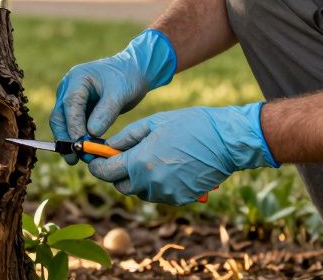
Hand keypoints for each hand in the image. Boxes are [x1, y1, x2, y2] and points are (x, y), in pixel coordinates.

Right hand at [49, 29, 176, 163]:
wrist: (132, 73)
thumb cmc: (127, 78)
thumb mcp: (120, 93)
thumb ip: (106, 112)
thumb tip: (91, 133)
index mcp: (77, 78)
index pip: (70, 104)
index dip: (73, 125)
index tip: (80, 143)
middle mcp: (68, 88)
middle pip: (59, 116)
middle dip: (65, 137)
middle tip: (73, 158)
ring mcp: (71, 99)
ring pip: (63, 123)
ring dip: (68, 142)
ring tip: (77, 160)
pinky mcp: (77, 110)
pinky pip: (72, 126)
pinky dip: (76, 139)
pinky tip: (84, 152)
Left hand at [86, 103, 276, 204]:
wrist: (227, 142)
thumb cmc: (191, 125)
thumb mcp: (154, 123)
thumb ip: (126, 137)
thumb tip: (107, 146)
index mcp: (140, 163)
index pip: (105, 172)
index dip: (97, 165)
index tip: (95, 158)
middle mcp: (150, 184)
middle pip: (120, 185)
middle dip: (117, 172)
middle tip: (122, 155)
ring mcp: (166, 194)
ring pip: (140, 191)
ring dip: (138, 178)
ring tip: (151, 156)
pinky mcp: (180, 200)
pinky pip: (159, 194)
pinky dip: (157, 183)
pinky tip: (168, 165)